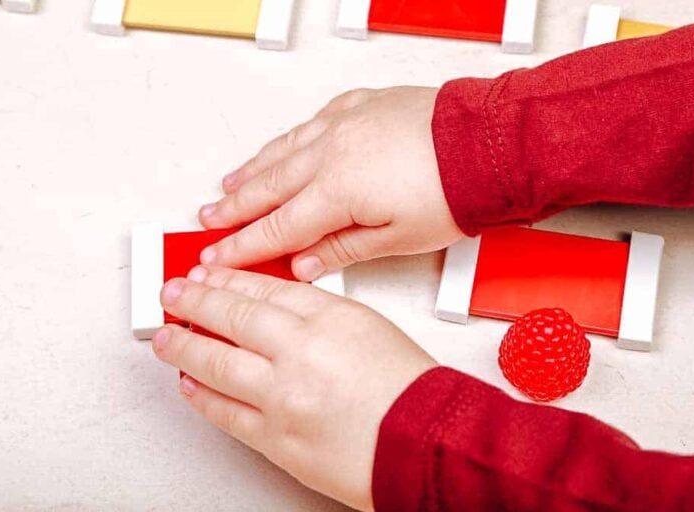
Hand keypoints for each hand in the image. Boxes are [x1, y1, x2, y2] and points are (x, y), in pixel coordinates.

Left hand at [151, 266, 437, 510]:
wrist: (428, 445)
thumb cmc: (408, 389)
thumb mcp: (367, 328)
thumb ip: (318, 314)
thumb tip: (269, 310)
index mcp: (330, 318)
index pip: (263, 289)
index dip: (227, 280)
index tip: (206, 275)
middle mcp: (302, 352)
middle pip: (232, 316)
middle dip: (194, 302)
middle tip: (172, 293)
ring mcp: (284, 396)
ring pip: (216, 363)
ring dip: (183, 346)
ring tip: (166, 337)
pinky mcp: (276, 439)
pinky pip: (225, 413)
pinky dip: (201, 396)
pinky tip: (188, 382)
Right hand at [198, 87, 462, 280]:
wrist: (486, 144)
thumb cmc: (452, 193)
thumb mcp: (397, 239)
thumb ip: (341, 250)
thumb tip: (302, 264)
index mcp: (337, 191)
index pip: (276, 227)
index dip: (242, 246)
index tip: (216, 257)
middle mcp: (329, 152)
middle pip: (267, 187)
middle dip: (233, 207)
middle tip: (206, 222)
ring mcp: (341, 124)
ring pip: (281, 152)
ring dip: (251, 172)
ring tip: (228, 186)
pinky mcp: (357, 106)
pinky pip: (309, 124)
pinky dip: (286, 141)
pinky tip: (277, 148)